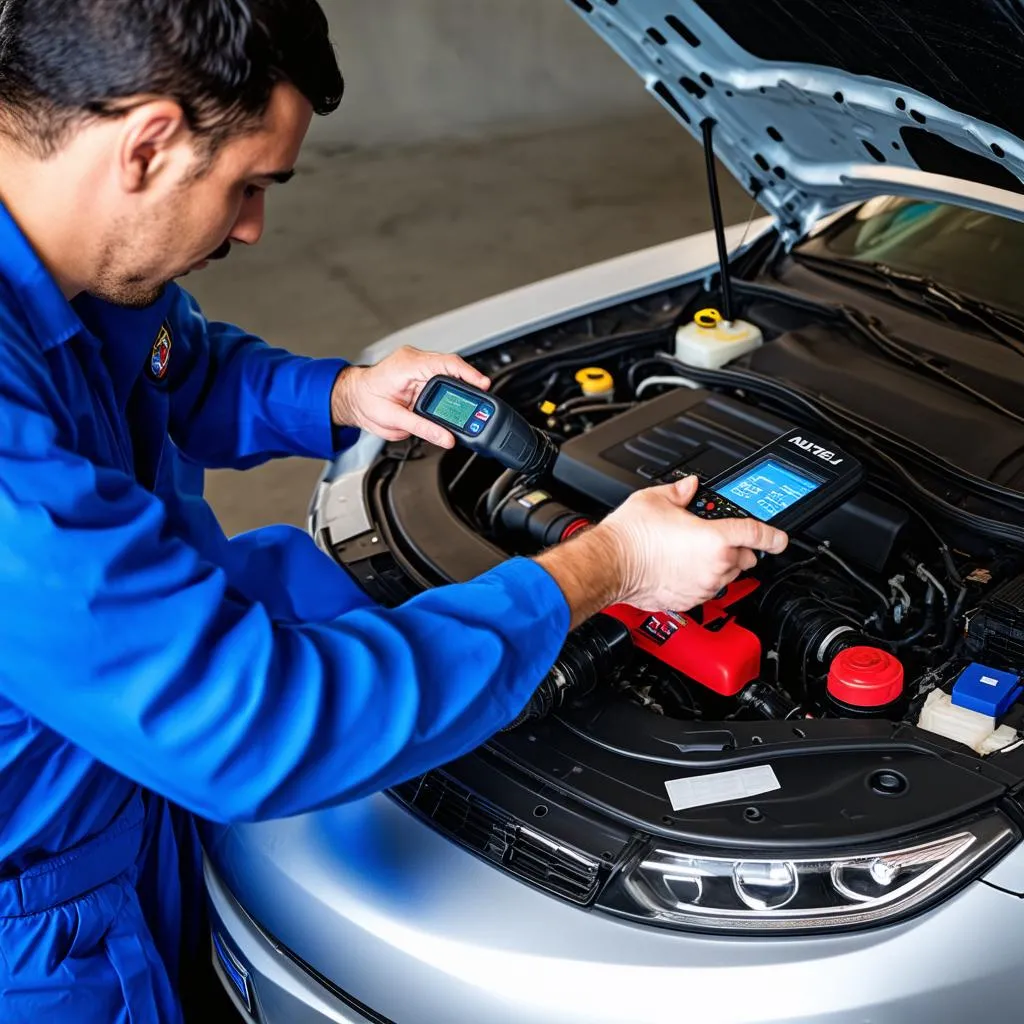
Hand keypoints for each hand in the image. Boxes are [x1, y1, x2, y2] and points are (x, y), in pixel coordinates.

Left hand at [331, 346, 490, 446]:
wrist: (353, 398)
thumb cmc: (366, 401)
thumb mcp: (392, 420)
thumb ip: (422, 428)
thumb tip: (446, 437)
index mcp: (407, 365)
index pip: (446, 364)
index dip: (468, 373)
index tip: (483, 383)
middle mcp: (415, 362)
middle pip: (452, 369)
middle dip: (469, 385)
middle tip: (481, 405)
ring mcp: (418, 367)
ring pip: (449, 375)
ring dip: (459, 391)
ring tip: (469, 409)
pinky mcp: (421, 376)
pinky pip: (442, 380)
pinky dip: (451, 393)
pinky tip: (456, 405)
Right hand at [537, 475, 787, 626]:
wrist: (610, 564)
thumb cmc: (631, 535)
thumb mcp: (657, 498)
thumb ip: (681, 491)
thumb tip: (689, 486)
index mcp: (715, 538)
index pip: (758, 535)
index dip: (774, 535)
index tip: (780, 538)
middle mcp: (715, 565)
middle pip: (745, 558)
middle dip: (737, 549)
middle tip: (716, 539)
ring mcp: (703, 586)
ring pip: (727, 577)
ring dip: (719, 566)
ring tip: (693, 554)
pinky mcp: (689, 601)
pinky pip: (707, 591)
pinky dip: (701, 581)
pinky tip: (682, 569)